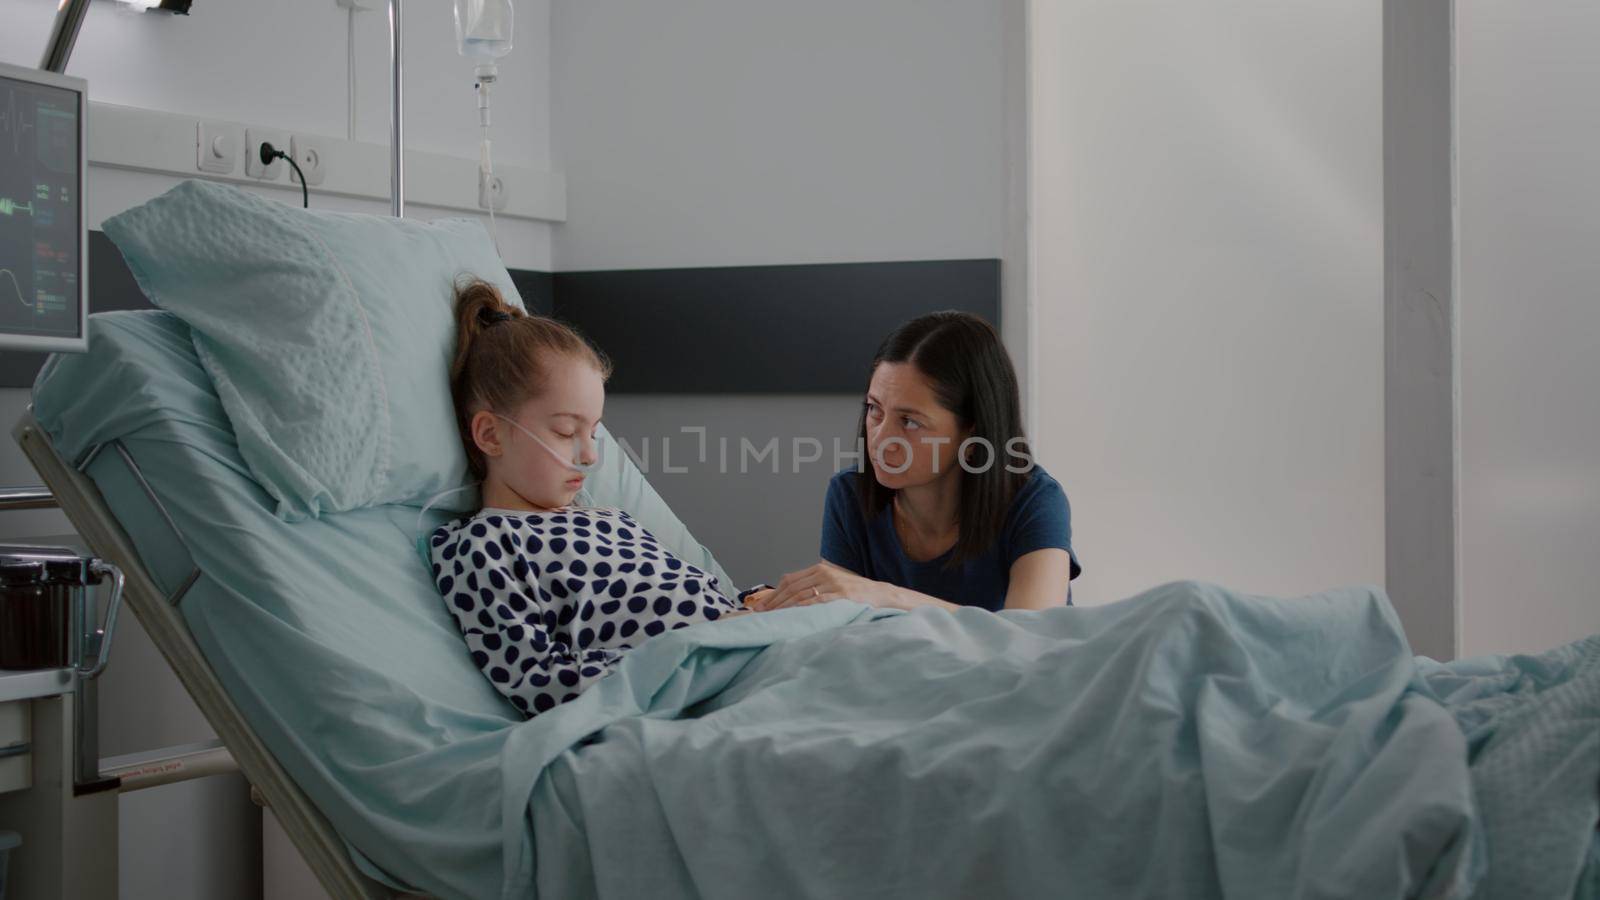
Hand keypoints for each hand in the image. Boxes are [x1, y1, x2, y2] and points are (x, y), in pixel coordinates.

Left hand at [751, 560, 902, 611]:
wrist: (882, 595)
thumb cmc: (855, 594)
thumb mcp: (832, 586)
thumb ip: (813, 589)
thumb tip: (789, 603)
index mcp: (819, 569)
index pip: (789, 581)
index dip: (773, 594)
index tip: (761, 607)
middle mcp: (824, 574)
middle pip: (791, 588)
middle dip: (773, 602)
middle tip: (760, 616)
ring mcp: (833, 584)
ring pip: (801, 594)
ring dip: (783, 607)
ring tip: (771, 618)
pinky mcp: (842, 595)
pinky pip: (817, 601)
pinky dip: (803, 608)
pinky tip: (792, 615)